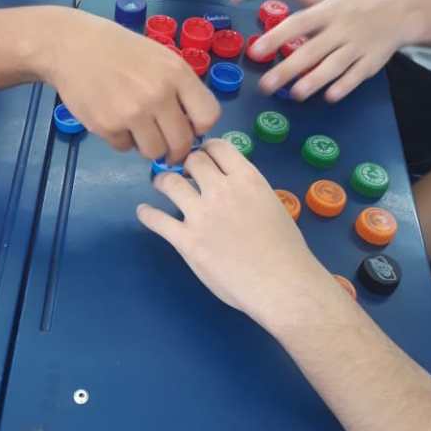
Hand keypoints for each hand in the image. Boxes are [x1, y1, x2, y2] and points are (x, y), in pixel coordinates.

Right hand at [41, 11, 220, 162]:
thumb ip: (179, 87)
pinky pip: (124, 147)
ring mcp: (132, 112)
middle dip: (175, 150)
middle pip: (182, 142)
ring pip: (154, 152)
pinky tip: (112, 119)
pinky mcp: (107, 126)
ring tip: (136, 128)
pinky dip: (120, 140)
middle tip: (166, 146)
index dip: (199, 127)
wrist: (71, 46)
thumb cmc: (118, 49)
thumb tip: (192, 125)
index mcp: (176, 73)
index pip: (208, 117)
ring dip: (148, 146)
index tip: (188, 127)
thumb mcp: (160, 56)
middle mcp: (158, 94)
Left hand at [136, 140, 327, 327]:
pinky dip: (147, 214)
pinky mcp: (186, 239)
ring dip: (162, 181)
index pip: (219, 147)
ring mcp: (201, 214)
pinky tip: (144, 212)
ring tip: (160, 185)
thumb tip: (236, 190)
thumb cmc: (286, 250)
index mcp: (247, 179)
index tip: (202, 156)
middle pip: (192, 161)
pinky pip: (157, 220)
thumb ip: (250, 192)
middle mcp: (221, 190)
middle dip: (186, 163)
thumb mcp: (272, 205)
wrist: (281, 283)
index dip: (207, 149)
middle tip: (182, 172)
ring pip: (170, 183)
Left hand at [252, 0, 417, 101]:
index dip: (277, 36)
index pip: (299, 23)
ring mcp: (358, 46)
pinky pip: (357, 75)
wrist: (398, 14)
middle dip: (288, 69)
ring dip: (315, 80)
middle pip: (313, 50)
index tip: (256, 50)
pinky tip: (329, 96)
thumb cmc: (354, 8)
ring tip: (295, 94)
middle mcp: (341, 29)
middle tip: (265, 85)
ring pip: (335, 65)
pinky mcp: (372, 62)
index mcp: (327, 12)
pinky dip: (345, 85)